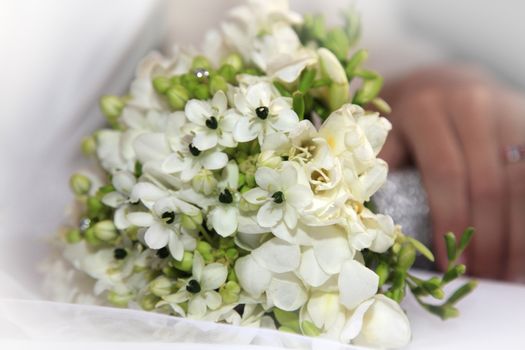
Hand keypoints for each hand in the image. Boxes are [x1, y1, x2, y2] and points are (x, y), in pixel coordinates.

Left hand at [378, 65, 524, 280]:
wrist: (444, 81)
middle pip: (488, 183)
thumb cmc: (406, 119)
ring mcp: (505, 111)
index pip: (444, 173)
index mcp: (424, 109)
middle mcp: (470, 104)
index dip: (450, 222)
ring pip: (522, 182)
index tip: (450, 266)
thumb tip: (363, 220)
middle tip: (482, 278)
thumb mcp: (384, 134)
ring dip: (517, 235)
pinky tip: (523, 249)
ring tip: (508, 275)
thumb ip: (377, 167)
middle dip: (486, 239)